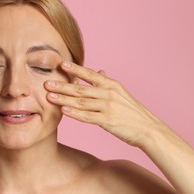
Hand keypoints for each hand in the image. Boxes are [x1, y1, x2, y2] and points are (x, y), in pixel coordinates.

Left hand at [44, 61, 163, 146]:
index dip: (75, 69)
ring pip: (81, 102)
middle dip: (62, 86)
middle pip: (81, 88)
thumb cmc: (132, 111)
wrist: (147, 129)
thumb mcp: (121, 93)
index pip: (90, 74)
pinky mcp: (108, 121)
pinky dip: (75, 114)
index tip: (60, 64)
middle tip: (46, 83)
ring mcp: (108, 107)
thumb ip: (107, 82)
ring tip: (49, 97)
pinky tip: (63, 111)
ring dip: (64, 99)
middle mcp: (109, 93)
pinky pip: (87, 117)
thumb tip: (99, 71)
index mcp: (111, 85)